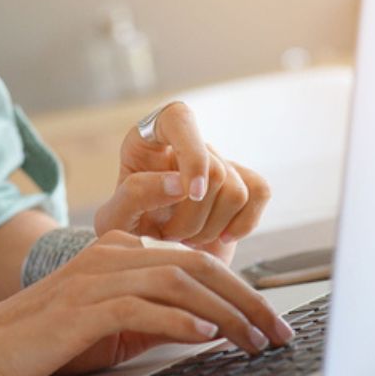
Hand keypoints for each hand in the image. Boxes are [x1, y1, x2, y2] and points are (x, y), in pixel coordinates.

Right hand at [0, 230, 293, 375]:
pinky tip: (204, 334)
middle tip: (277, 331)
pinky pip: (140, 306)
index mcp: (118, 251)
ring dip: (224, 312)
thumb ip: (153, 316)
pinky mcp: (79, 308)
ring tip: (253, 339)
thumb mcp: (108, 326)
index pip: (195, 260)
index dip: (241, 289)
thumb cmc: (40, 345)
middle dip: (246, 299)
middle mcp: (109, 253)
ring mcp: (93, 277)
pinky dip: (178, 320)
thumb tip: (210, 324)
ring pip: (177, 281)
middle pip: (196, 264)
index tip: (271, 320)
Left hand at [93, 102, 271, 264]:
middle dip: (193, 217)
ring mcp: (215, 161)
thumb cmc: (127, 233)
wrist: (148, 256)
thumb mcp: (114, 218)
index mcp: (147, 138)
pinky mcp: (240, 182)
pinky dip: (244, 224)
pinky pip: (260, 192)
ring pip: (236, 190)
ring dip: (211, 228)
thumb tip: (180, 184)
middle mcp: (185, 143)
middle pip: (214, 170)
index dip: (192, 156)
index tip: (190, 194)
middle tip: (169, 236)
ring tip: (186, 240)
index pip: (179, 119)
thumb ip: (136, 194)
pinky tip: (221, 238)